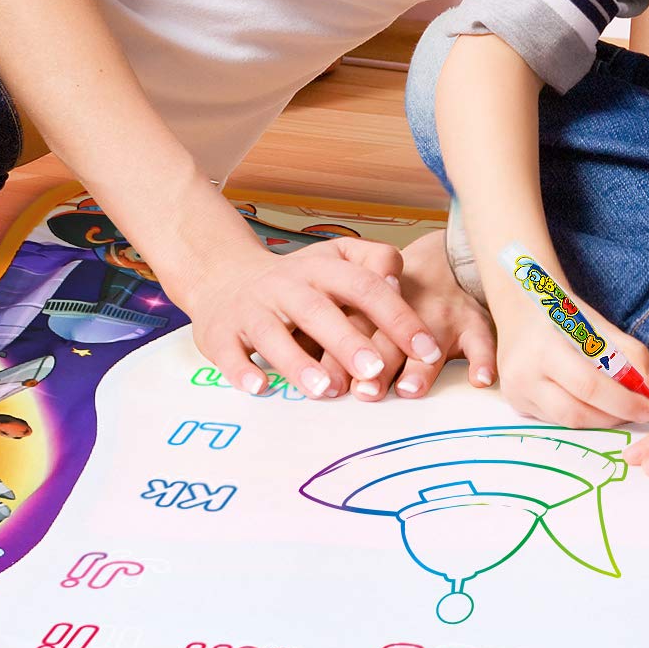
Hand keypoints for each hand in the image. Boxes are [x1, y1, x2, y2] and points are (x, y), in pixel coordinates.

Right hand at [178, 235, 441, 399]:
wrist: (224, 276)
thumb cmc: (299, 279)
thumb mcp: (338, 258)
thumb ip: (375, 262)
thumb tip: (399, 280)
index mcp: (323, 269)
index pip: (365, 287)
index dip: (397, 316)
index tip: (427, 350)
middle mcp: (287, 286)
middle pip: (318, 310)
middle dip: (348, 341)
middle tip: (376, 371)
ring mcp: (252, 310)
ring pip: (273, 333)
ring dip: (299, 362)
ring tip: (327, 389)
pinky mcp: (220, 335)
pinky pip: (229, 354)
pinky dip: (243, 371)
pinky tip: (261, 389)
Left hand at [347, 229, 498, 401]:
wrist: (443, 257)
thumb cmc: (393, 294)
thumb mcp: (360, 301)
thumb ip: (341, 334)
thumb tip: (313, 376)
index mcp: (373, 304)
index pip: (353, 330)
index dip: (341, 358)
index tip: (332, 384)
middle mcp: (408, 309)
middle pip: (389, 341)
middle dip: (378, 366)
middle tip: (367, 391)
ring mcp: (443, 315)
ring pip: (432, 341)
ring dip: (420, 367)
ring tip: (410, 388)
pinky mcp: (473, 321)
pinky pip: (482, 341)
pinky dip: (483, 359)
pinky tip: (481, 378)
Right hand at [493, 300, 648, 428]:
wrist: (519, 303)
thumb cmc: (560, 309)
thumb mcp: (597, 322)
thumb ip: (629, 352)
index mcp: (545, 347)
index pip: (589, 387)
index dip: (624, 403)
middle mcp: (524, 373)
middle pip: (576, 413)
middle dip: (614, 417)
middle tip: (638, 412)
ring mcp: (515, 391)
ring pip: (566, 421)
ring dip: (598, 420)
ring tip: (618, 407)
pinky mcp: (515, 401)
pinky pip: (554, 419)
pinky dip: (579, 414)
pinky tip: (590, 402)